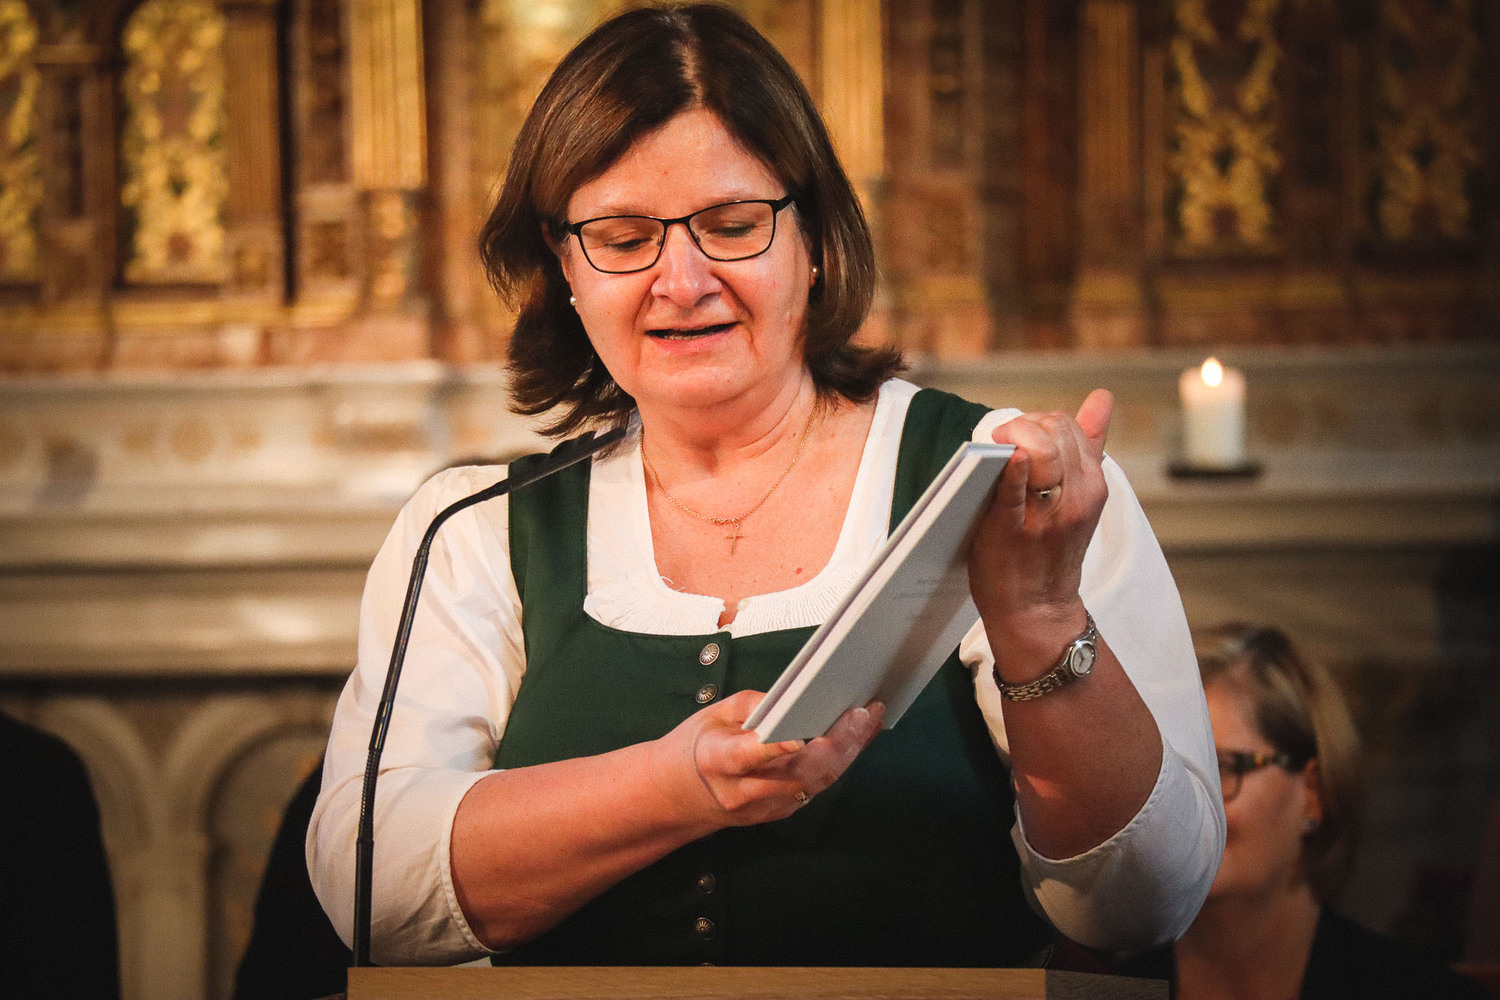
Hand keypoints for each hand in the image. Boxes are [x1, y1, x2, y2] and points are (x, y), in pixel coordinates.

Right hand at [652, 691, 884, 826]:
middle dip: (834, 744)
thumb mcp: (712, 714)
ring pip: (813, 784)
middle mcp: (741, 792)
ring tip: (869, 720)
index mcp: (717, 761)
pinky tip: (857, 738)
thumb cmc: (698, 746)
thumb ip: (753, 706)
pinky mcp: (779, 813)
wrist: (677, 796)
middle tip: (861, 715)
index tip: (801, 735)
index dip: (775, 748)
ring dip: (846, 753)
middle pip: (795, 773)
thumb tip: (795, 696)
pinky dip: (838, 762)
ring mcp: (762, 809)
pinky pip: (815, 788)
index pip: (747, 757)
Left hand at [968, 389, 1111, 650]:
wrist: (1037, 609)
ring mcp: (1048, 513)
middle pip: (1053, 429)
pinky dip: (1010, 468)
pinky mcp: (1015, 529)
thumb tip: (1102, 397)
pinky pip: (1014, 487)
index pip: (1067, 425)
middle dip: (1023, 426)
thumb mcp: (1081, 497)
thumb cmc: (1051, 549)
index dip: (1038, 423)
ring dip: (1013, 440)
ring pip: (1038, 447)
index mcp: (1092, 483)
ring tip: (999, 457)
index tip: (1019, 439)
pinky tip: (1005, 458)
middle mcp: (1078, 495)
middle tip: (1003, 446)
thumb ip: (1089, 445)